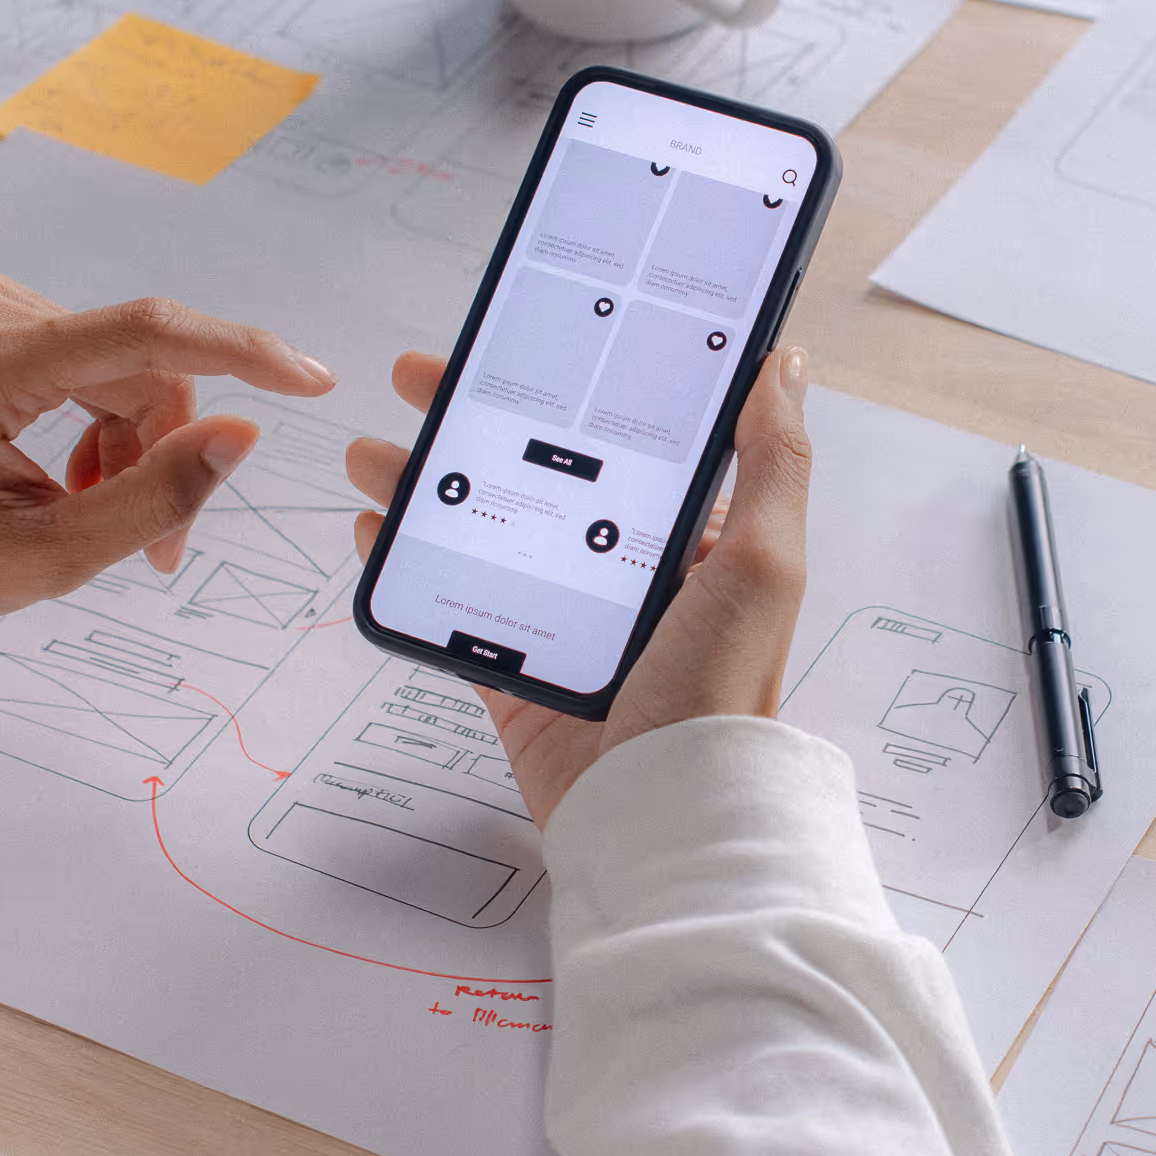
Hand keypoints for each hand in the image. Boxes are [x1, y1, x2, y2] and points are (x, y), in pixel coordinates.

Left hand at [0, 270, 337, 626]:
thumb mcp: (44, 555)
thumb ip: (155, 497)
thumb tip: (239, 436)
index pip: (149, 335)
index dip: (245, 354)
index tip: (310, 380)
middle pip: (142, 369)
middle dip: (165, 451)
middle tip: (157, 544)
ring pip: (122, 370)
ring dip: (131, 444)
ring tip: (96, 509)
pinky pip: (86, 364)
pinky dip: (98, 424)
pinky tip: (72, 475)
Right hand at [349, 345, 812, 825]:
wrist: (663, 813)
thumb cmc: (723, 690)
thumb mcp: (763, 561)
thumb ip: (772, 461)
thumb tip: (781, 362)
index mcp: (694, 542)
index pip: (623, 444)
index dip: (569, 392)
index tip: (518, 342)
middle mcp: (630, 575)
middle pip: (540, 477)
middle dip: (475, 424)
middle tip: (418, 378)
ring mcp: (569, 621)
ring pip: (486, 530)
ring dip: (427, 485)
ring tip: (374, 451)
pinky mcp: (519, 671)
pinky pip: (454, 604)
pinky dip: (411, 564)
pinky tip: (377, 528)